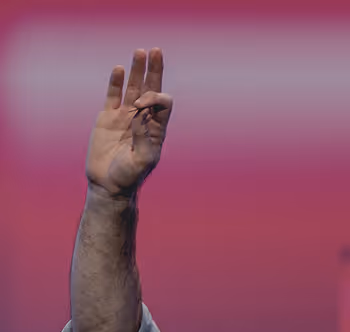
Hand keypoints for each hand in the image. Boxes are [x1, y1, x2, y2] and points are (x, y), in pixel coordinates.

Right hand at [86, 48, 172, 197]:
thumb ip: (144, 141)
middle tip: (156, 50)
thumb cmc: (129, 177)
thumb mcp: (142, 162)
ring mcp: (125, 117)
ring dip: (136, 70)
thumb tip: (139, 117)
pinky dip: (115, 83)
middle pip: (150, 90)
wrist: (108, 184)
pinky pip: (113, 96)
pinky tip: (119, 69)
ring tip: (140, 51)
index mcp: (156, 130)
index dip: (155, 97)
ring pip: (132, 89)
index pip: (162, 104)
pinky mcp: (107, 118)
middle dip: (154, 71)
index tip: (142, 104)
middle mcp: (143, 120)